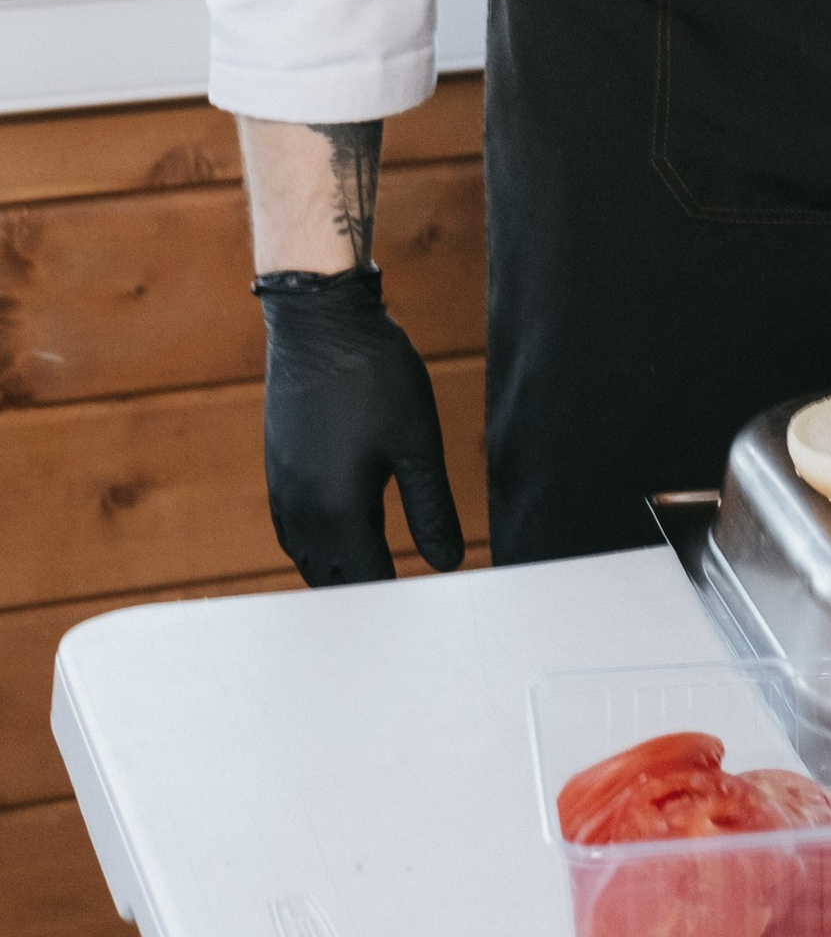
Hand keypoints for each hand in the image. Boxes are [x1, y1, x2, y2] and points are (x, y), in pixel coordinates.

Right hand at [257, 266, 465, 586]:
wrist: (319, 321)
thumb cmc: (373, 377)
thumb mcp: (418, 445)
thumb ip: (431, 510)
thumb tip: (447, 564)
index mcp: (336, 512)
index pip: (366, 580)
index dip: (394, 598)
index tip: (420, 615)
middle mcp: (300, 510)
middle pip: (329, 577)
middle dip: (362, 593)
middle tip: (398, 605)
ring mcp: (282, 488)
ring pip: (307, 555)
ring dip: (335, 570)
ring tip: (371, 580)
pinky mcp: (277, 467)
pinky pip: (292, 528)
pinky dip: (316, 544)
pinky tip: (338, 536)